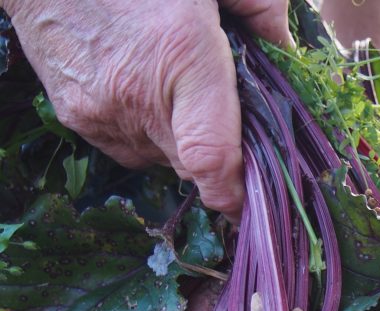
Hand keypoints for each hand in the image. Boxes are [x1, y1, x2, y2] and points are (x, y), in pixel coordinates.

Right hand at [3, 0, 292, 220]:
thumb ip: (259, 7)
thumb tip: (286, 48)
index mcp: (184, 56)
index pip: (211, 156)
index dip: (233, 192)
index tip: (249, 205)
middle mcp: (141, 96)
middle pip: (194, 165)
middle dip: (217, 156)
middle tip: (221, 115)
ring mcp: (103, 112)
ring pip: (162, 159)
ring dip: (178, 140)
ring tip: (169, 86)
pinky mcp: (76, 118)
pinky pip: (129, 147)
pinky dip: (145, 131)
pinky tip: (140, 88)